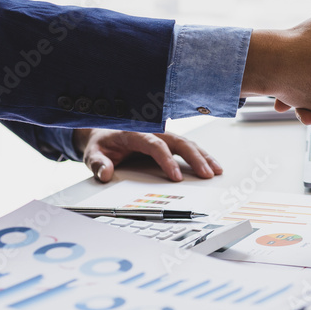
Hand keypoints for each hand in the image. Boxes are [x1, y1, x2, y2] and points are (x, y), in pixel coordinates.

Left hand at [72, 129, 222, 182]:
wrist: (104, 132)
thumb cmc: (102, 143)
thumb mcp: (94, 153)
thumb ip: (98, 163)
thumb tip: (105, 173)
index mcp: (135, 132)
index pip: (156, 145)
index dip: (168, 161)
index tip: (176, 177)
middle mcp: (153, 131)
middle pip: (179, 142)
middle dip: (195, 158)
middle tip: (207, 174)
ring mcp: (163, 136)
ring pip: (187, 143)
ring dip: (203, 157)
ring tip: (216, 171)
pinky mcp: (169, 142)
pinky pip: (188, 147)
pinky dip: (201, 156)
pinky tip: (212, 166)